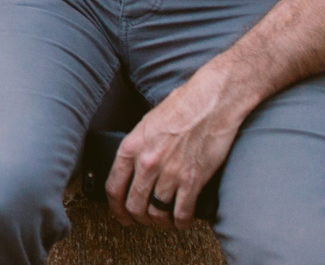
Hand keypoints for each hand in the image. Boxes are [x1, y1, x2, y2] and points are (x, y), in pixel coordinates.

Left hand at [105, 68, 243, 229]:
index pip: (113, 187)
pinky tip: (181, 221)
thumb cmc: (180, 107)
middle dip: (136, 218)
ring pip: (157, 212)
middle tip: (141, 221)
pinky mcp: (193, 180)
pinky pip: (182, 211)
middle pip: (134, 205)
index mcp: (131, 147)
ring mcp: (170, 173)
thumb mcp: (146, 124)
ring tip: (163, 221)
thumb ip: (137, 148)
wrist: (211, 101)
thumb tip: (132, 170)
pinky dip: (180, 222)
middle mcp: (147, 163)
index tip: (119, 214)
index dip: (114, 207)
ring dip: (159, 222)